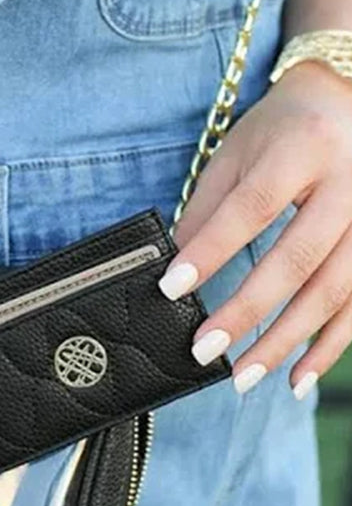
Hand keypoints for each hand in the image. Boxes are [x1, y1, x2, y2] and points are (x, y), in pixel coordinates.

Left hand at [159, 62, 351, 398]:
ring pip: (334, 291)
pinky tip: (298, 379)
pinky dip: (329, 347)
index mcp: (303, 149)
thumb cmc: (287, 127)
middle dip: (247, 311)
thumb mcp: (240, 151)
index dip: (211, 251)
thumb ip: (208, 208)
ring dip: (287, 342)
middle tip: (205, 351)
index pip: (251, 207)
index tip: (171, 288)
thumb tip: (173, 267)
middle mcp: (351, 182)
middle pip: (297, 259)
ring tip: (244, 378)